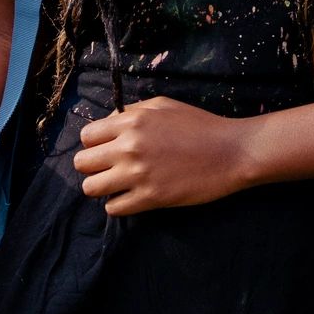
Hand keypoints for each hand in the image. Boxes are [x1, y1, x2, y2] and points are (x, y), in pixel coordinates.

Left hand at [72, 97, 249, 215]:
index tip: (106, 148)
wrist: (231, 152)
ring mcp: (138, 175)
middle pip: (82, 163)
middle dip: (93, 165)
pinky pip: (114, 208)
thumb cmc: (200, 125)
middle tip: (111, 168)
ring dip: (102, 187)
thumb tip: (107, 125)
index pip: (86, 136)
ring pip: (91, 188)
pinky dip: (119, 204)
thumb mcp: (163, 105)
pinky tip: (133, 196)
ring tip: (119, 184)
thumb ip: (131, 112)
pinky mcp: (150, 199)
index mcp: (131, 122)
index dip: (94, 143)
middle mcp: (129, 147)